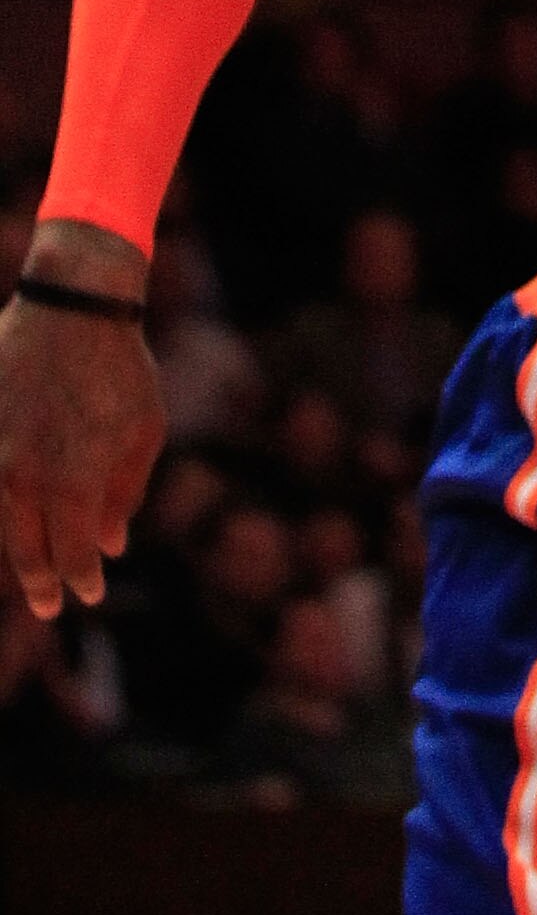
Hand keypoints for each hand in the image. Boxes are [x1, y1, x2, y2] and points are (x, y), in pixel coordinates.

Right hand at [0, 273, 164, 622]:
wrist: (73, 307)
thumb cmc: (119, 369)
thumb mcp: (144, 431)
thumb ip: (125, 493)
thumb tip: (111, 546)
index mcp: (73, 484)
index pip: (73, 556)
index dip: (81, 581)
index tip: (89, 594)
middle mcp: (26, 480)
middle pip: (28, 552)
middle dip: (41, 584)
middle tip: (48, 606)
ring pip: (2, 523)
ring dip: (16, 551)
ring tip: (30, 570)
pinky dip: (2, 510)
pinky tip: (11, 520)